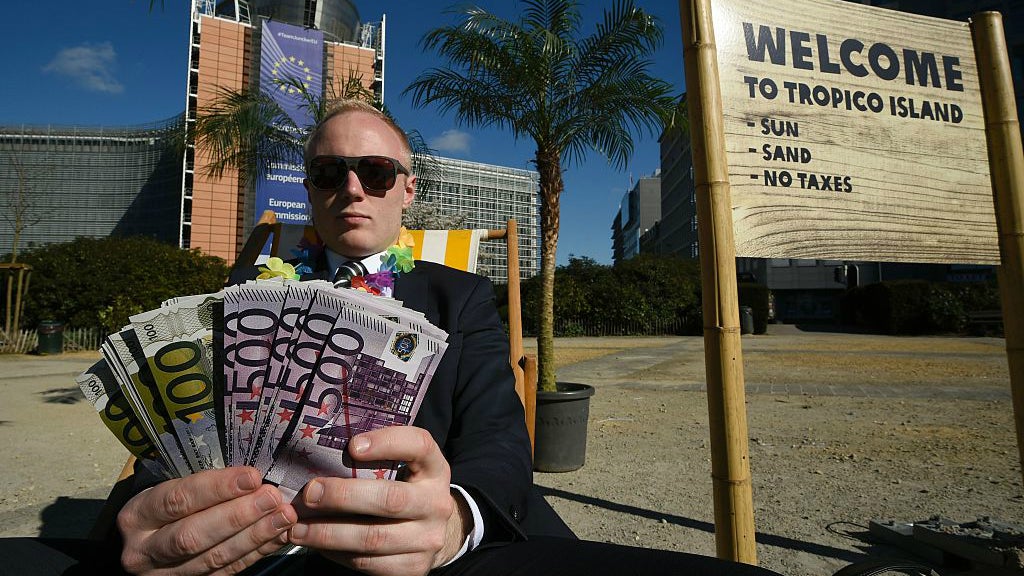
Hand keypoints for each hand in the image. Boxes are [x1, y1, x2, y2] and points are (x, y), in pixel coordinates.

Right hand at [117, 466, 296, 574]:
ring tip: (282, 516)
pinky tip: (277, 535)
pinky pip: (227, 572)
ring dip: (254, 536)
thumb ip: (202, 484)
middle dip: (238, 516)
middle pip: (193, 535)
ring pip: (213, 558)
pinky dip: (256, 553)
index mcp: (137, 515)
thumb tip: (251, 476)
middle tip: (271, 498)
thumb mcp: (168, 487)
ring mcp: (165, 574)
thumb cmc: (165, 506)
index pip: (177, 500)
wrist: (145, 543)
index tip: (252, 476)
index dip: (217, 488)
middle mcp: (144, 550)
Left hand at [288, 426, 471, 575]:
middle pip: (390, 499)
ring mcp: (428, 538)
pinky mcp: (414, 567)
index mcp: (434, 468)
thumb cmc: (404, 488)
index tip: (352, 445)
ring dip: (329, 533)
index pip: (419, 445)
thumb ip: (375, 458)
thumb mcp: (403, 467)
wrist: (433, 531)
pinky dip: (337, 554)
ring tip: (299, 528)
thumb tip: (319, 453)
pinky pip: (369, 563)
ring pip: (373, 538)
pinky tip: (318, 544)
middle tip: (309, 494)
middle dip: (343, 496)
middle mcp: (437, 503)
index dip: (387, 443)